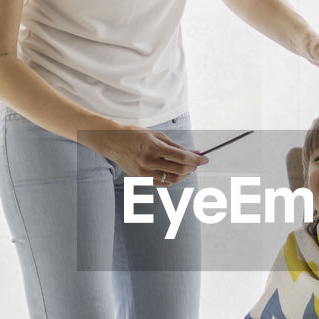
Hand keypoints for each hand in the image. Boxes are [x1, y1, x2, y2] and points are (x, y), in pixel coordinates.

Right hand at [80, 125, 204, 185]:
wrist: (113, 142)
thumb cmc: (136, 135)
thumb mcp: (157, 135)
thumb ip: (176, 146)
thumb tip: (195, 152)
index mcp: (153, 147)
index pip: (181, 157)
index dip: (196, 159)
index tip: (205, 159)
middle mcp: (148, 161)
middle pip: (179, 169)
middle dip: (192, 167)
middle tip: (196, 163)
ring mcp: (143, 172)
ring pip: (172, 179)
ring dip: (183, 174)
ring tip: (186, 168)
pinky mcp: (140, 179)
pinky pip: (162, 183)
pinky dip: (172, 179)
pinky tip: (174, 172)